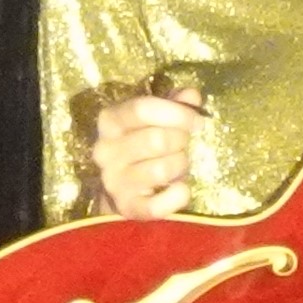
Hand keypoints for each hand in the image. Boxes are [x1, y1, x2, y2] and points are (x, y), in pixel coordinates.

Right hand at [88, 90, 204, 218]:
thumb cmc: (140, 144)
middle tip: (184, 144)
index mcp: (109, 121)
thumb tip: (191, 95)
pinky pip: (158, 205)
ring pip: (162, 170)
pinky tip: (180, 188)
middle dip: (181, 141)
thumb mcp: (153, 119)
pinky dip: (178, 196)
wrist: (118, 188)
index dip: (177, 113)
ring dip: (181, 166)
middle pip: (156, 139)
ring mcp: (113, 181)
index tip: (197, 121)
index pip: (142, 109)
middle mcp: (105, 150)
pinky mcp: (126, 207)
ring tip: (179, 164)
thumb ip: (174, 104)